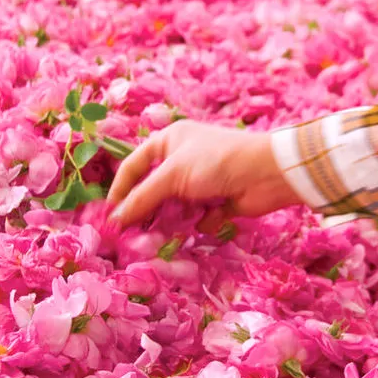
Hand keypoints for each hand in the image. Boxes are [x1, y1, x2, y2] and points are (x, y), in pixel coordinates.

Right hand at [107, 120, 301, 230]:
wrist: (267, 173)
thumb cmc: (215, 162)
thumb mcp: (172, 175)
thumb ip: (143, 198)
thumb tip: (115, 220)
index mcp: (169, 141)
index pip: (133, 166)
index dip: (120, 190)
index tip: (110, 217)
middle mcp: (183, 159)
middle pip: (154, 190)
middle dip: (147, 211)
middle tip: (133, 234)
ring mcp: (202, 181)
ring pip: (177, 207)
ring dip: (173, 220)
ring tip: (163, 236)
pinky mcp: (219, 201)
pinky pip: (200, 218)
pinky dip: (202, 223)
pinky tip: (207, 222)